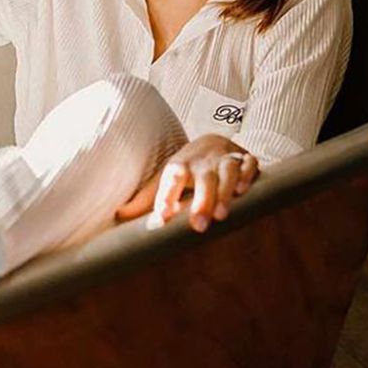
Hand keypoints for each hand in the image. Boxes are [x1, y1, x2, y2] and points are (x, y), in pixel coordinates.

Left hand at [114, 134, 258, 232]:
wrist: (211, 141)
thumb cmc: (186, 169)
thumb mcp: (164, 180)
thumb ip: (145, 200)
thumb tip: (118, 215)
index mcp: (181, 166)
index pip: (171, 178)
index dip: (166, 196)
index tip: (161, 217)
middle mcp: (203, 162)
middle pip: (204, 178)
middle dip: (202, 201)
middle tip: (199, 226)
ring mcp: (225, 159)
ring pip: (228, 170)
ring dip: (226, 190)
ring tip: (223, 214)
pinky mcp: (244, 158)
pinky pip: (249, 162)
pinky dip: (248, 174)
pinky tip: (244, 190)